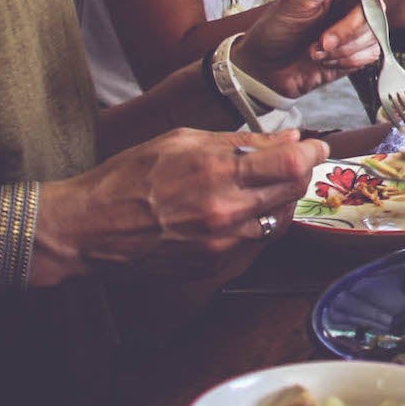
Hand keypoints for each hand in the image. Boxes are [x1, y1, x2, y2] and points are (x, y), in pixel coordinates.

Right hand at [52, 126, 328, 276]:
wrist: (88, 228)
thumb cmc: (127, 177)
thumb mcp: (181, 141)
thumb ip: (239, 142)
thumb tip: (288, 139)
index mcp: (218, 174)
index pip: (292, 165)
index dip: (313, 152)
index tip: (316, 145)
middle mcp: (226, 213)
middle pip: (293, 192)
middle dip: (300, 173)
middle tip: (293, 160)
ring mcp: (221, 244)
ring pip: (278, 220)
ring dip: (280, 199)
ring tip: (261, 183)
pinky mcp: (213, 266)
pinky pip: (253, 242)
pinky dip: (256, 222)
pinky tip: (238, 208)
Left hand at [232, 0, 400, 97]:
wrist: (266, 66)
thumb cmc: (278, 26)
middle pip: (378, 5)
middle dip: (349, 29)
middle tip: (323, 40)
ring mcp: (360, 23)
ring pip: (375, 33)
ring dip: (343, 48)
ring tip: (316, 50)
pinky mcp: (361, 49)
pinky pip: (371, 53)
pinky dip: (345, 60)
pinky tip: (324, 59)